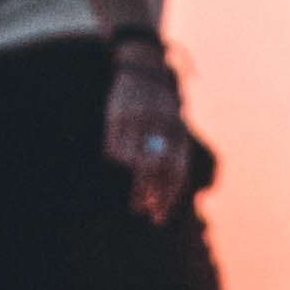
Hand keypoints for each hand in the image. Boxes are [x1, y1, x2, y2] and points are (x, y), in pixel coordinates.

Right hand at [106, 45, 189, 227]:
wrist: (144, 71)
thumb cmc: (163, 113)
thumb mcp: (176, 132)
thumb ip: (173, 161)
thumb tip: (161, 201)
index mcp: (178, 130)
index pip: (174, 170)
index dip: (166, 197)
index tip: (159, 218)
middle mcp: (159, 124)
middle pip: (152, 167)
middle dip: (147, 194)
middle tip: (144, 211)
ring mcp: (136, 117)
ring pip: (129, 161)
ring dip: (130, 185)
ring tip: (133, 201)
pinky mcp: (116, 113)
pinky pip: (112, 148)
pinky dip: (116, 164)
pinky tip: (120, 170)